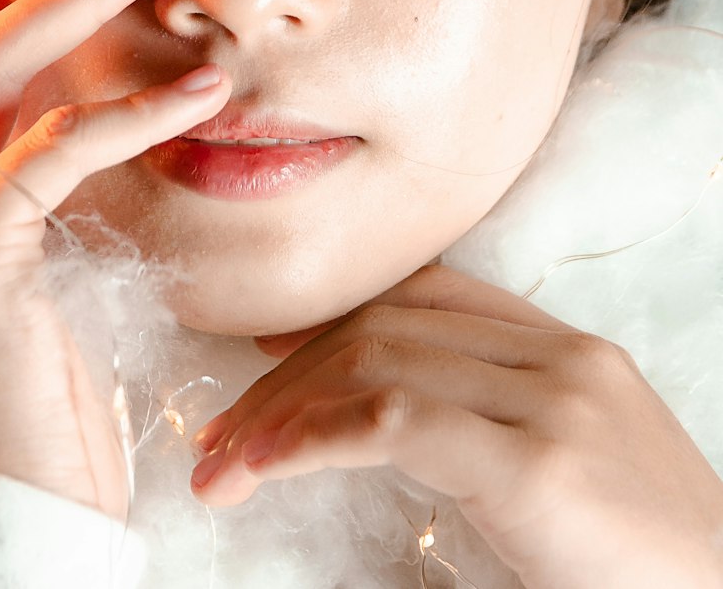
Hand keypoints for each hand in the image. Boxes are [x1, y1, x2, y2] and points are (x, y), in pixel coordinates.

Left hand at [189, 264, 722, 588]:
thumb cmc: (639, 564)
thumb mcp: (567, 468)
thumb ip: (490, 423)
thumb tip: (377, 418)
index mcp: (564, 349)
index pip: (421, 298)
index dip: (331, 320)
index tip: (262, 361)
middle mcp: (557, 356)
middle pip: (384, 327)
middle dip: (286, 376)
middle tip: (221, 435)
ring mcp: (552, 400)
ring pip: (376, 362)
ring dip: (281, 413)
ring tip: (224, 465)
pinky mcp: (536, 462)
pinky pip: (393, 421)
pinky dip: (312, 438)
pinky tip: (265, 467)